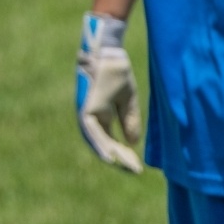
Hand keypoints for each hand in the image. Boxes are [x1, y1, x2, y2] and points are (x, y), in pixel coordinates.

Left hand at [77, 13, 142, 172]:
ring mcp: (86, 113)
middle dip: (119, 158)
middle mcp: (91, 116)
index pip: (110, 139)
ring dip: (111, 155)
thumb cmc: (117, 73)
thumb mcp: (128, 100)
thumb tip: (132, 143)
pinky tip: (110, 157)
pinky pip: (93, 131)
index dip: (122, 153)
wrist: (110, 54)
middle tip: (135, 170)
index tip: (137, 166)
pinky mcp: (85, 109)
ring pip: (97, 141)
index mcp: (100, 114)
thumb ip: (129, 120)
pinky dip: (101, 145)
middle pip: (103, 143)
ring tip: (126, 168)